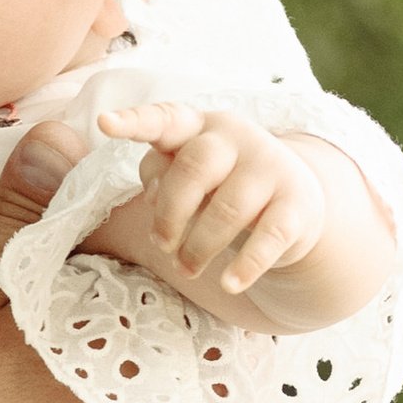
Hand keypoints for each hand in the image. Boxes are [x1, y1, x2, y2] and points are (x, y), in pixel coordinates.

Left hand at [92, 103, 330, 300]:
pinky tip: (229, 284)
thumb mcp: (188, 177)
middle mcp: (238, 139)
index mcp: (200, 128)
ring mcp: (272, 168)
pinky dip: (245, 266)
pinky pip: (269, 238)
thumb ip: (162, 176)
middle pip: (193, 168)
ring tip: (187, 268)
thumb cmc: (222, 188)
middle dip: (170, 215)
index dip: (135, 121)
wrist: (295, 204)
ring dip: (198, 247)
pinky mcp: (298, 205)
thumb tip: (155, 195)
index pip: (165, 119)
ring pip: (227, 209)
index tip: (105, 123)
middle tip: (163, 247)